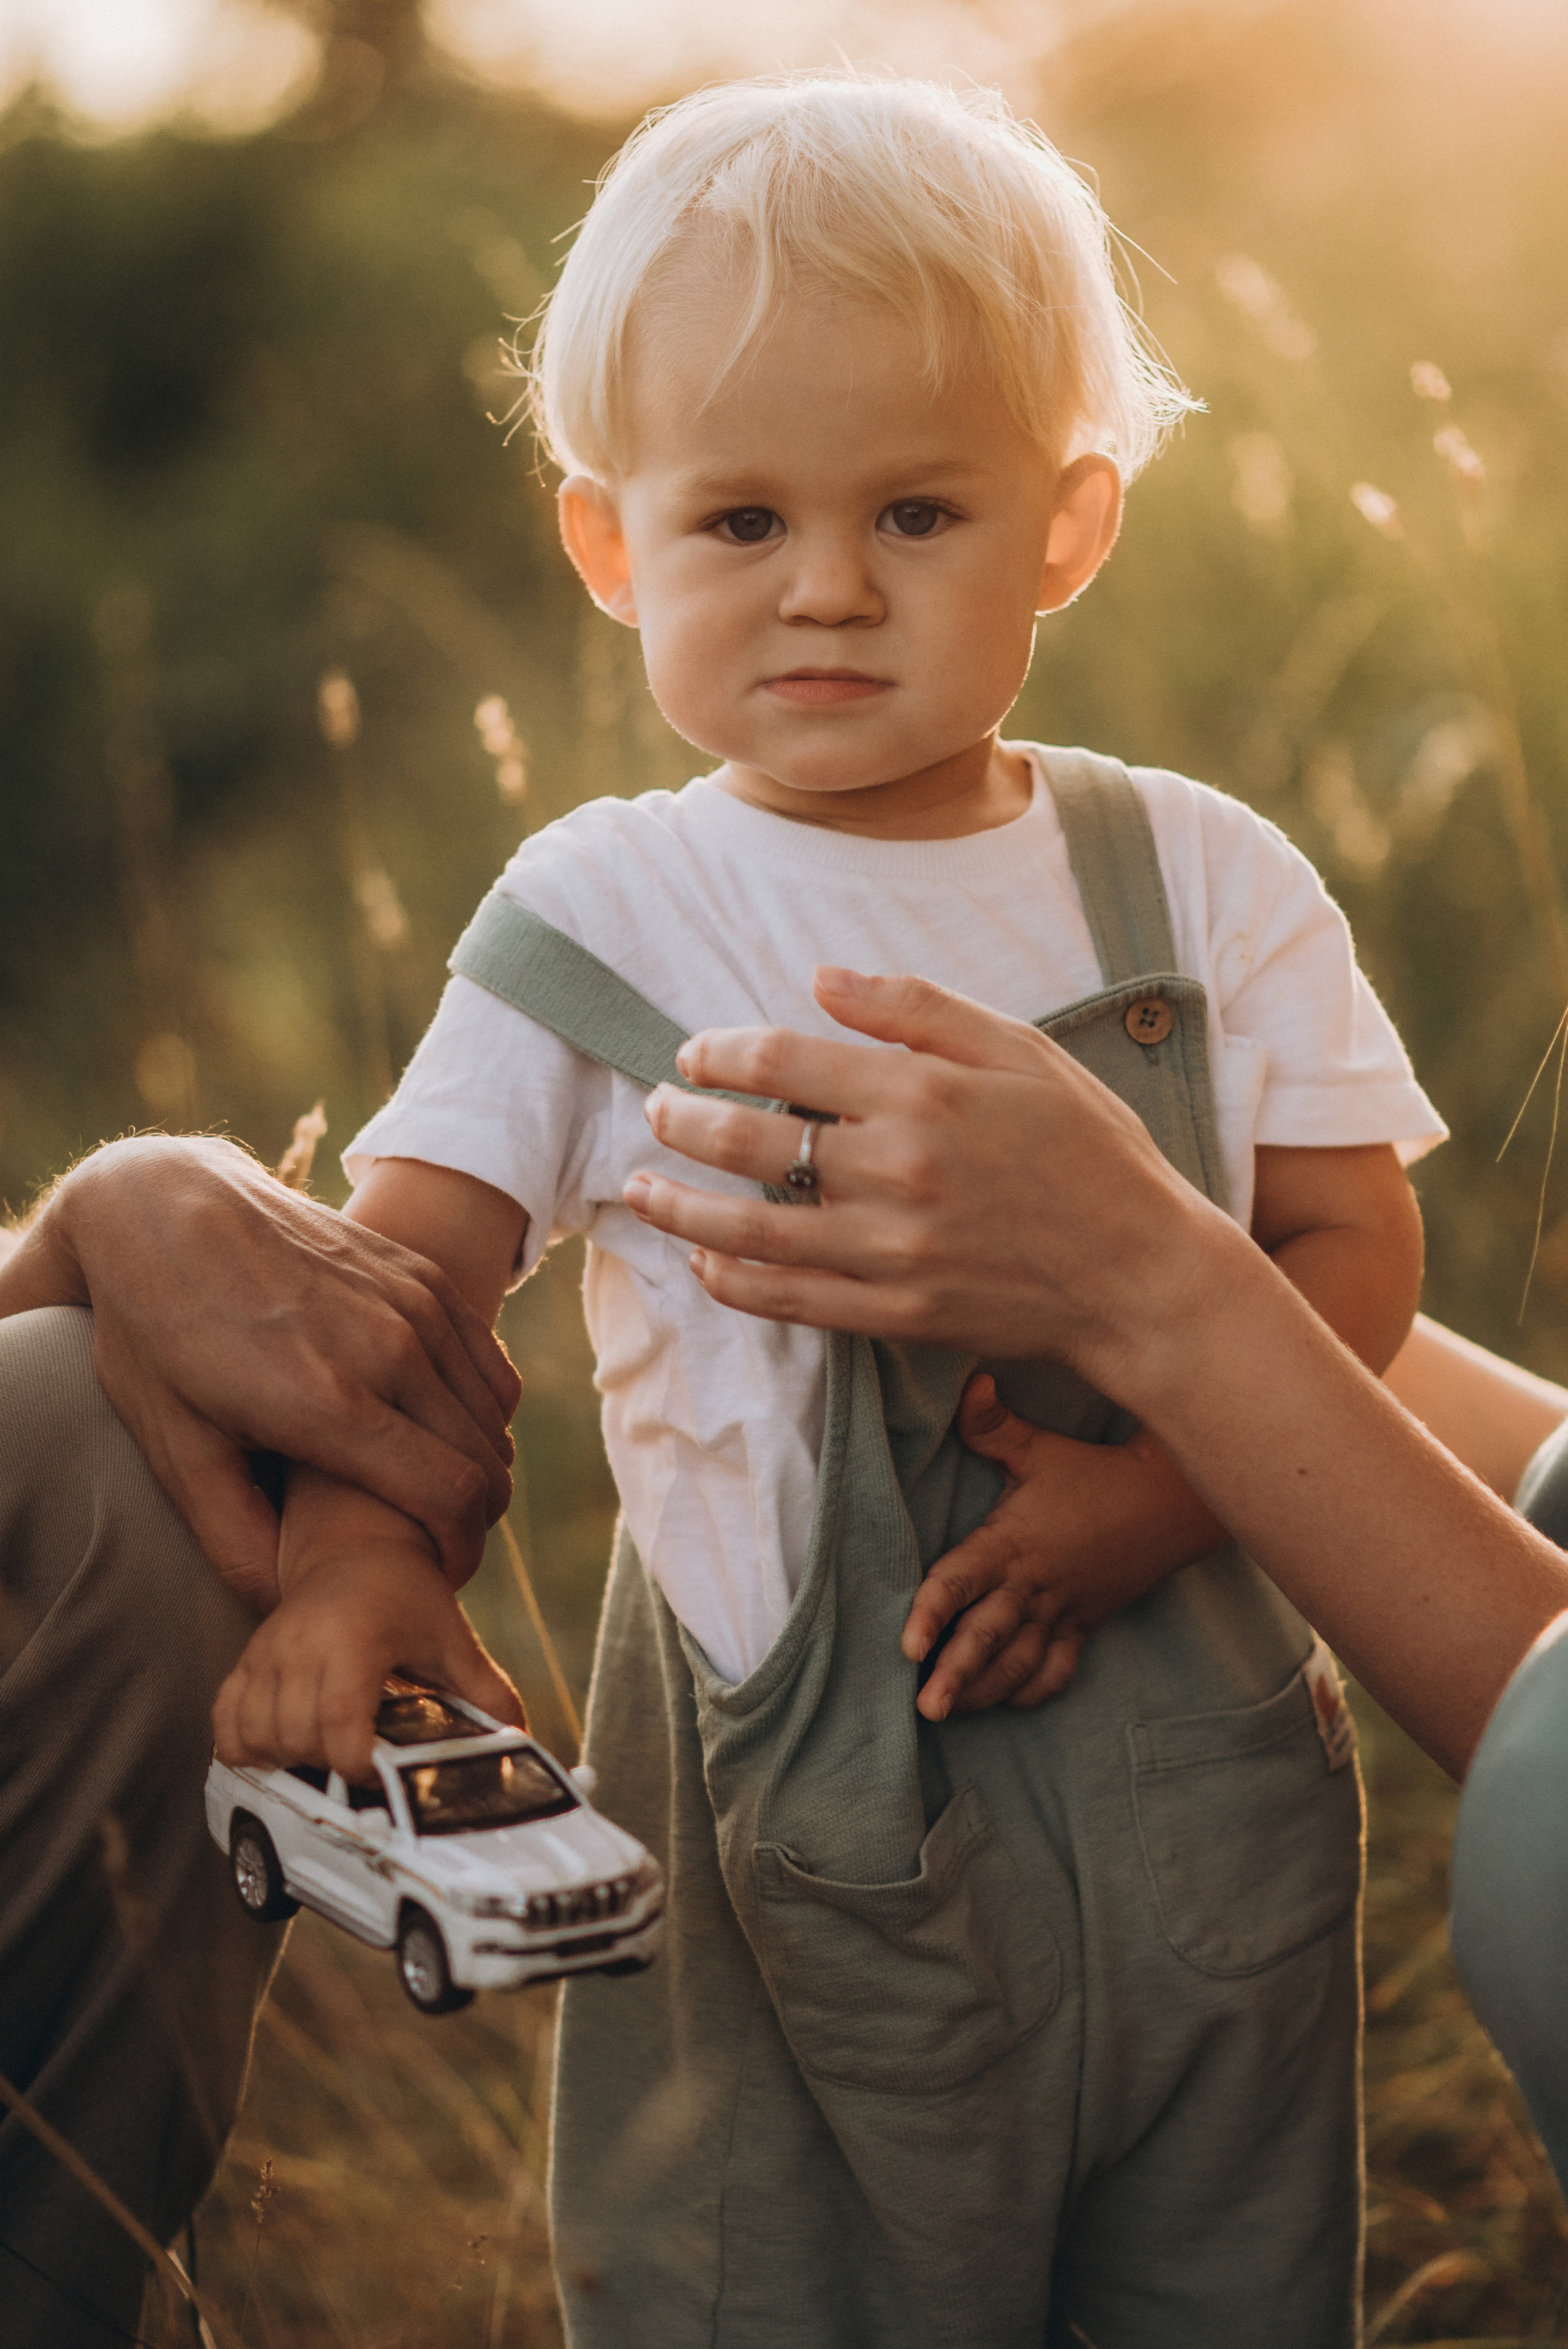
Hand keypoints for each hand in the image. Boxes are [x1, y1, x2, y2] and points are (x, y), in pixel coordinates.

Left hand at [0, 1135, 520, 1607]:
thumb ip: (233, 1539)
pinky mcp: (421, 1275)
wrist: (166, 1210)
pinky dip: (481, 1411)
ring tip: (434, 1492)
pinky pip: (487, 1364)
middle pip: (486, 1464)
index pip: (450, 1497)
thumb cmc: (159, 1339)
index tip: (434, 1575)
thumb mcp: (175, 1449)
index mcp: (331, 1402)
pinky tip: (437, 1429)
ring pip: (495, 1416)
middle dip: (472, 1521)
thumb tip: (289, 1603)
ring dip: (481, 1466)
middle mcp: (390, 1348)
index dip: (457, 1553)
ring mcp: (413, 1303)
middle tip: (433, 1544)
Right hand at [212, 1532, 525, 1783]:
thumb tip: (521, 1738)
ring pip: (257, 1736)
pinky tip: (281, 1746)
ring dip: (287, 1760)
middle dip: (325, 1766)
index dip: (353, 1762)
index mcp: (354, 1640)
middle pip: (295, 1739)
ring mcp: (267, 1653)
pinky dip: (246, 1746)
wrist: (358, 1548)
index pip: (337, 1722)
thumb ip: (486, 1691)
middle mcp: (301, 1645)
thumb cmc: (407, 1595)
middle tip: (356, 1761)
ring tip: (323, 1752)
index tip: (374, 1772)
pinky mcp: (247, 1660)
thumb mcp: (451, 1640)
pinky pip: (226, 1720)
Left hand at [624, 966, 1227, 1385]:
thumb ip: (916, 1008)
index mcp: (923, 1095)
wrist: (1141, 1273)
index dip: (721, 1054)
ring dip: (681, 1209)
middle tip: (656, 1110)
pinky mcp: (896, 1314)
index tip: (695, 1055)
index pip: (782, 1064)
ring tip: (640, 1192)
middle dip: (685, 1123)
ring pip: (751, 1230)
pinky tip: (705, 1262)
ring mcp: (892, 1252)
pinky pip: (791, 1301)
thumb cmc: (1089, 1148)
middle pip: (749, 1144)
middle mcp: (896, 1173)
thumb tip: (822, 978)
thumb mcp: (1019, 1049)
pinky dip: (736, 1283)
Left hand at [905, 1374, 1228, 1719]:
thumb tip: (968, 1383)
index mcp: (1011, 1544)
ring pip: (1020, 1662)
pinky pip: (1059, 1668)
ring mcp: (1062, 1610)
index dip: (932, 1612)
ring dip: (985, 1690)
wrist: (1169, 1503)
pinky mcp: (1085, 1623)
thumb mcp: (1040, 1448)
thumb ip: (993, 1425)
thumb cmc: (1095, 1473)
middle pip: (988, 1636)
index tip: (908, 1645)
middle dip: (955, 1674)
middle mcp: (1034, 1585)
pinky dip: (1034, 1688)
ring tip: (950, 1713)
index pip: (963, 1581)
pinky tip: (1008, 1703)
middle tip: (922, 1709)